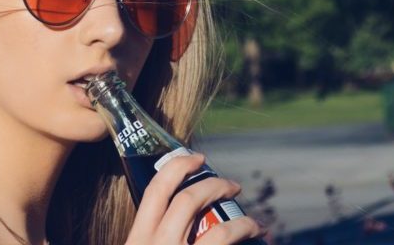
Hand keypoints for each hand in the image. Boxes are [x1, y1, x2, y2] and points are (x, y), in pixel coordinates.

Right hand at [125, 154, 264, 243]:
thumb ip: (149, 239)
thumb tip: (166, 223)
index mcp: (136, 239)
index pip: (156, 190)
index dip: (178, 167)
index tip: (196, 158)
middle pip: (188, 201)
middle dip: (215, 186)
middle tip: (233, 186)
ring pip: (219, 230)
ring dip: (241, 223)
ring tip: (253, 223)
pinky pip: (226, 243)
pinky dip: (245, 234)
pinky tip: (257, 236)